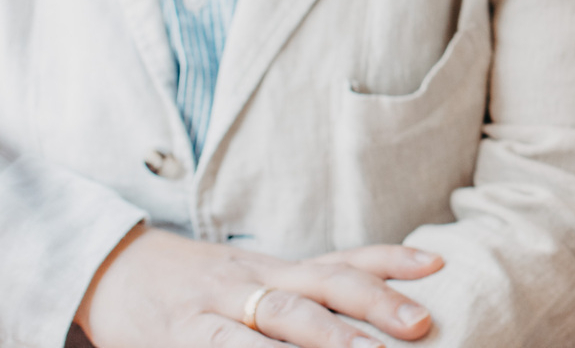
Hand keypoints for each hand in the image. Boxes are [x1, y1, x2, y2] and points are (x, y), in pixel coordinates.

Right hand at [76, 225, 441, 347]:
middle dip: (374, 305)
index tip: (437, 264)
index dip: (391, 261)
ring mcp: (218, 308)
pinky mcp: (182, 338)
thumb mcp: (255, 281)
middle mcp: (255, 281)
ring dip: (326, 339)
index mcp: (277, 268)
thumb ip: (305, 291)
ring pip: (280, 318)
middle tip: (419, 324)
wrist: (113, 271)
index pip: (342, 259)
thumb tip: (373, 316)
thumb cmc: (198, 286)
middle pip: (323, 287)